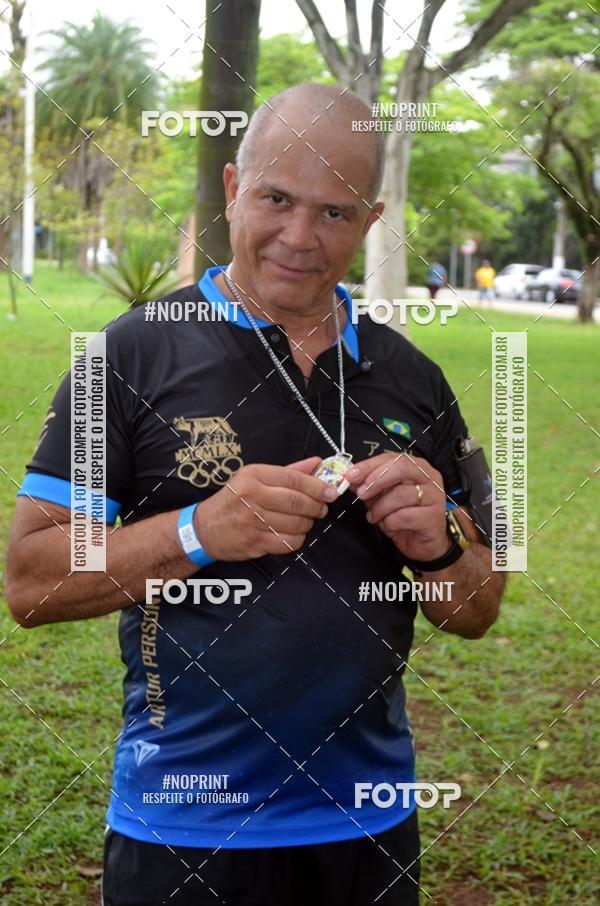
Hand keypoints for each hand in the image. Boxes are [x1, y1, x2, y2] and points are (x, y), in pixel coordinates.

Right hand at [194, 457, 336, 560]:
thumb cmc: (233, 500)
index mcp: (253, 476)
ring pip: (296, 523)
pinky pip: (288, 542)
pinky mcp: (255, 542)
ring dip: (308, 523)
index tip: (331, 491)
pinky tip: (294, 533)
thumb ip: (288, 471)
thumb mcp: (254, 478)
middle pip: (297, 502)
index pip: (293, 479)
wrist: (204, 528)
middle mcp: (252, 496)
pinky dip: (298, 538)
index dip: (317, 486)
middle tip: (322, 508)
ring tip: (306, 520)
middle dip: (316, 506)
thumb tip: (317, 464)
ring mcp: (253, 521)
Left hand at [346, 452, 448, 561]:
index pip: (392, 458)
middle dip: (376, 480)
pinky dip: (390, 522)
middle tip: (361, 493)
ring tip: (375, 516)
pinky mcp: (434, 517)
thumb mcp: (381, 497)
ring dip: (380, 507)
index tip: (351, 475)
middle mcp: (429, 477)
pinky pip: (405, 516)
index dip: (369, 465)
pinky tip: (389, 525)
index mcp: (416, 467)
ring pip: (401, 494)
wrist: (421, 542)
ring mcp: (434, 497)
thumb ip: (368, 485)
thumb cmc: (404, 516)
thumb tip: (350, 478)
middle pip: (401, 468)